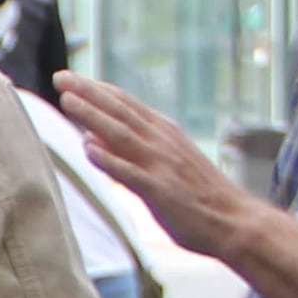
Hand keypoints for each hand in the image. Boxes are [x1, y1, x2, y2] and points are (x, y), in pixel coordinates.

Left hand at [53, 70, 267, 263]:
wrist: (236, 221)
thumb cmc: (199, 197)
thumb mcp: (166, 163)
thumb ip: (130, 151)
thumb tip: (91, 139)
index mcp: (165, 133)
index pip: (126, 104)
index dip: (98, 90)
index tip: (72, 78)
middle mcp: (162, 142)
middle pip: (120, 112)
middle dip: (89, 92)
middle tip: (61, 76)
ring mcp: (161, 165)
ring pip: (121, 134)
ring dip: (93, 116)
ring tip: (68, 100)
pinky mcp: (161, 190)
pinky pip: (131, 173)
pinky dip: (109, 159)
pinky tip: (88, 149)